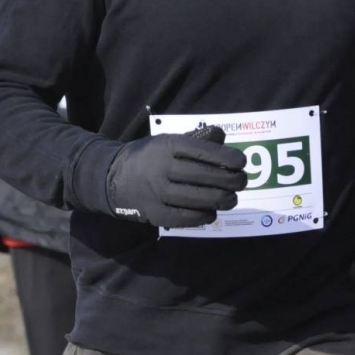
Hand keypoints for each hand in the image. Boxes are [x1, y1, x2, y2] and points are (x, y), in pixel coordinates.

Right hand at [105, 125, 248, 228]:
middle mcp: (162, 168)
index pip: (202, 151)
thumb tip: (222, 136)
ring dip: (221, 200)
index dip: (225, 157)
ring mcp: (158, 192)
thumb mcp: (167, 141)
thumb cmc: (148, 157)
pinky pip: (186, 218)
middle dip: (229, 180)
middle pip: (204, 176)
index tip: (241, 162)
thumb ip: (195, 139)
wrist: (112, 179)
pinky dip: (204, 216)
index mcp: (167, 146)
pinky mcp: (156, 213)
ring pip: (198, 199)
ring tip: (232, 198)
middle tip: (242, 182)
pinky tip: (212, 212)